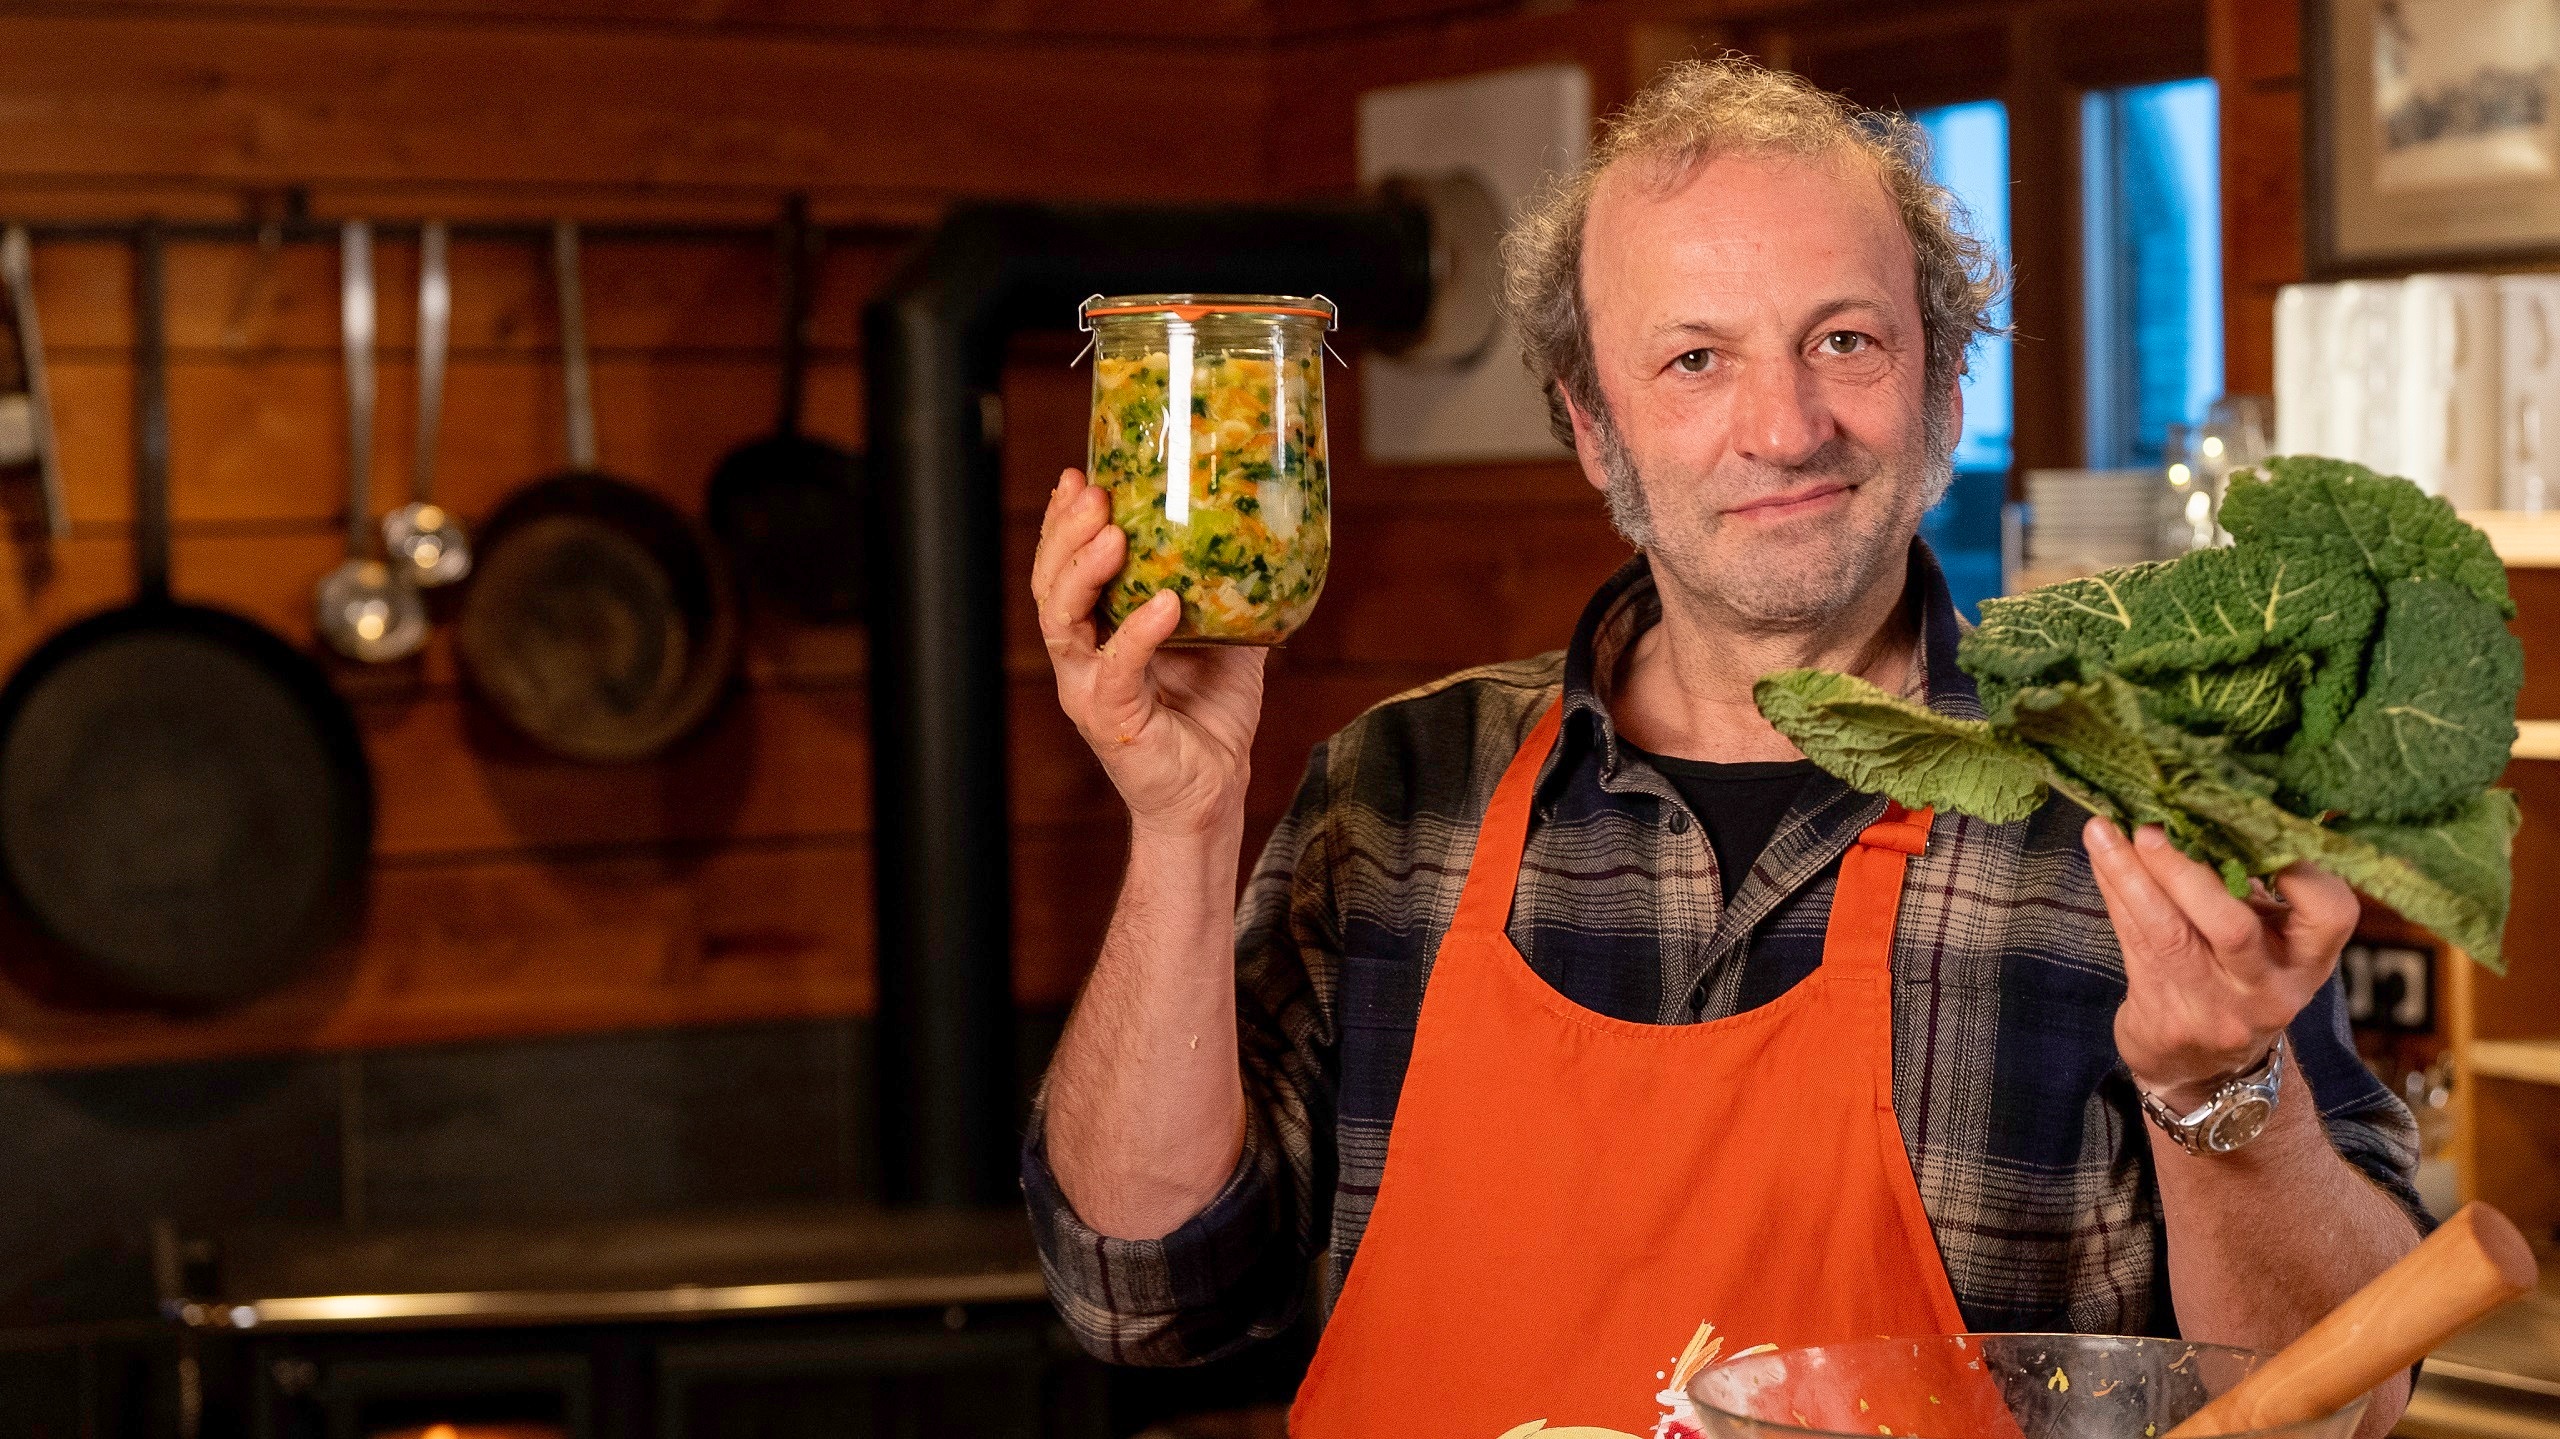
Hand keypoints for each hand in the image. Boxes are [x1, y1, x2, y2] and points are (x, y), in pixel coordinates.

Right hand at [1032, 468, 1267, 835]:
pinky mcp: (1111, 720)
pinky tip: (1166, 603)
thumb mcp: (1223, 637)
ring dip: (1083, 572)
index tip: (1077, 475)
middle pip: (1048, 585)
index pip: (1061, 567)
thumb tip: (1260, 533)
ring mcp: (1088, 689)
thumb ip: (1223, 590)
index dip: (1061, 522)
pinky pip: (1115, 669)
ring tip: (1113, 533)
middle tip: (1092, 493)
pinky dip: (1137, 633)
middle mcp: (1080, 656)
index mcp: (1096, 630)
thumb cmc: (1211, 715)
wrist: (1214, 790)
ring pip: (1060, 622)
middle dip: (1064, 534)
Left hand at [2083, 818, 2358, 1110]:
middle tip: (2150, 827)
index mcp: (2311, 959)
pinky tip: (2100, 856)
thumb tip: (2205, 801)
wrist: (2204, 1068)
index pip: (2329, 912)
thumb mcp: (2269, 940)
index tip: (2250, 821)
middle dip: (2186, 872)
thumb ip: (2251, 883)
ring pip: (2170, 935)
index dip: (2298, 869)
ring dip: (2131, 876)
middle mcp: (2273, 990)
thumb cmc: (2238, 976)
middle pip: (2233, 928)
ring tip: (2104, 830)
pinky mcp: (2169, 1020)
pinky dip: (2115, 893)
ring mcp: (2219, 1011)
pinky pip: (2135, 944)